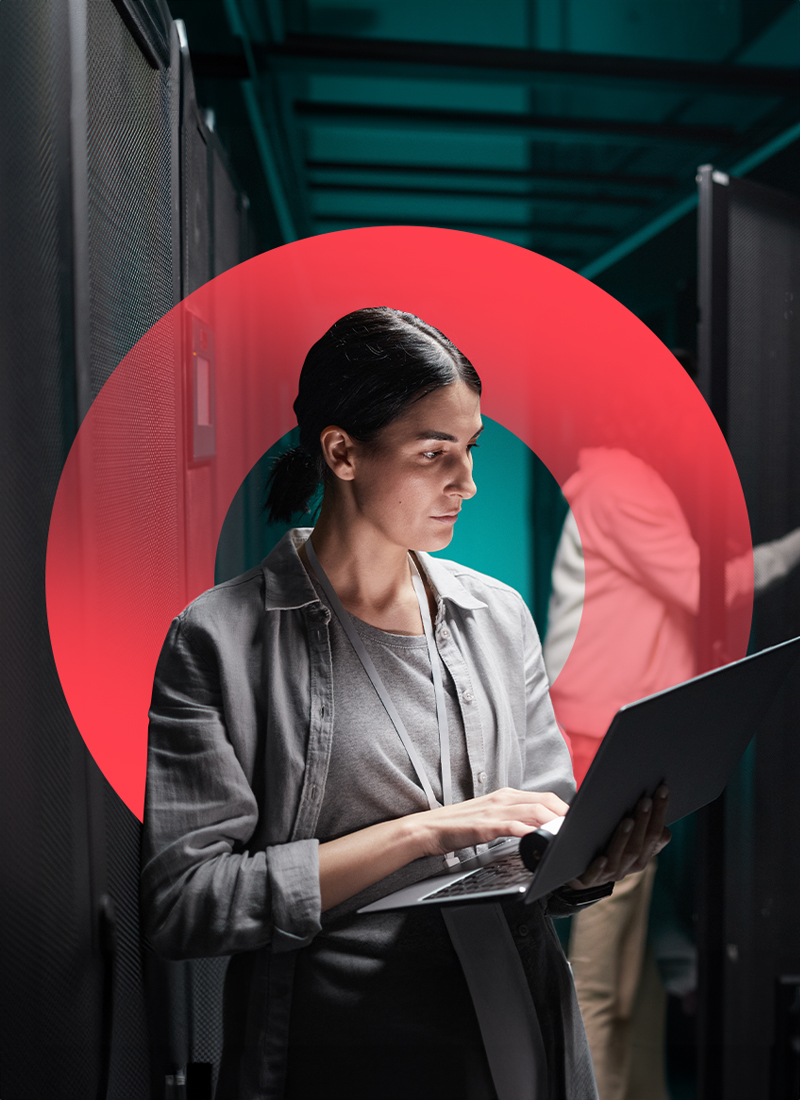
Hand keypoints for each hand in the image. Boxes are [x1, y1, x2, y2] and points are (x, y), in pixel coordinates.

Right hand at [417, 787, 569, 857]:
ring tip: (568, 836)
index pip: (544, 797)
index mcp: (506, 795)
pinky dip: (530, 832)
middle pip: (545, 802)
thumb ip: (512, 818)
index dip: (564, 809)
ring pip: (534, 812)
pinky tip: (540, 840)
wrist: (428, 828)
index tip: (576, 823)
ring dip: (554, 823)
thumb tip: (536, 829)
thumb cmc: (459, 826)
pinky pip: (513, 827)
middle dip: (565, 816)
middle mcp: (503, 799)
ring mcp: (494, 811)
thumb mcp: (490, 816)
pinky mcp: (485, 826)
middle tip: (580, 831)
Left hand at [568, 785, 670, 889]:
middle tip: (645, 800)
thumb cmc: (607, 844)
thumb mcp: (627, 836)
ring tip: (628, 820)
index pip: (657, 834)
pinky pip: (594, 875)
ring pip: (621, 857)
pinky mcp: (588, 879)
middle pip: (640, 844)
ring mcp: (610, 874)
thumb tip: (657, 810)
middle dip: (644, 821)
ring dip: (625, 838)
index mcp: (643, 854)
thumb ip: (640, 825)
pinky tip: (601, 858)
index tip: (662, 789)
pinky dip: (598, 868)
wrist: (580, 872)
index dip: (660, 813)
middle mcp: (630, 866)